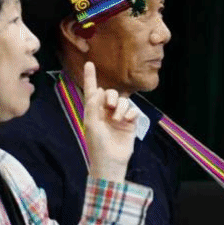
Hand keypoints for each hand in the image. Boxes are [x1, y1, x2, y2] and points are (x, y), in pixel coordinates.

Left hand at [81, 61, 138, 182]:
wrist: (111, 161)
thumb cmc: (97, 144)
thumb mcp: (91, 123)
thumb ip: (93, 105)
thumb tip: (97, 90)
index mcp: (93, 111)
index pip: (91, 91)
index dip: (90, 77)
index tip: (90, 63)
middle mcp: (106, 111)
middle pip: (111, 93)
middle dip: (112, 96)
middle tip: (110, 106)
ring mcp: (119, 117)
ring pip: (124, 101)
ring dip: (121, 107)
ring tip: (118, 119)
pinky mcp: (130, 123)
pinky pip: (133, 110)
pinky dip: (131, 113)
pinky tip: (128, 121)